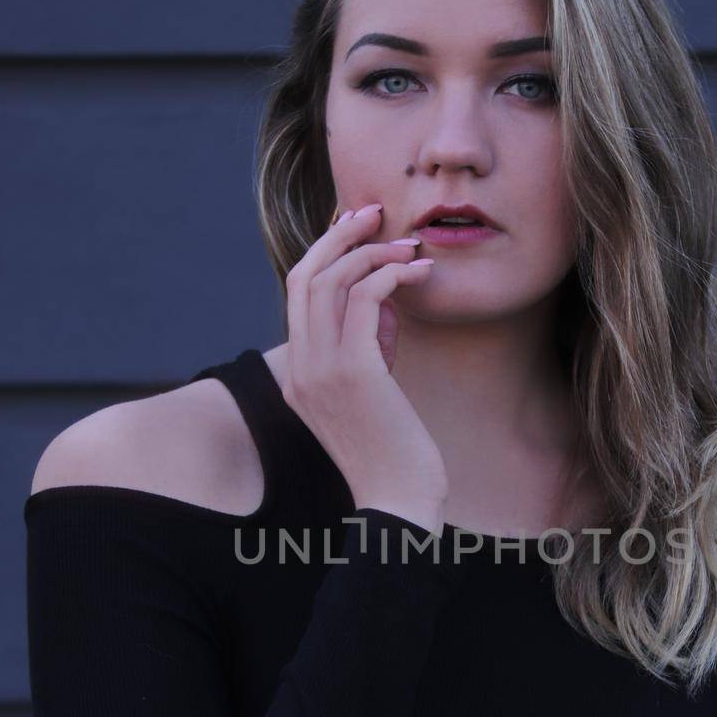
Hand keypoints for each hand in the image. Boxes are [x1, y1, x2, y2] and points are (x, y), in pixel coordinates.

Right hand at [282, 203, 447, 529]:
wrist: (397, 504)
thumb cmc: (394, 455)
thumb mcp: (371, 398)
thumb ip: (367, 354)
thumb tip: (387, 313)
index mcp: (296, 374)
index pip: (297, 294)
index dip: (325, 251)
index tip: (357, 230)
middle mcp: (299, 367)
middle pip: (303, 275)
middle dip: (338, 235)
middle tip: (374, 212)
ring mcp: (321, 370)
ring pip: (330, 280)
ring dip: (372, 252)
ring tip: (411, 247)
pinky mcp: (354, 371)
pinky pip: (364, 300)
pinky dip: (392, 275)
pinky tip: (420, 273)